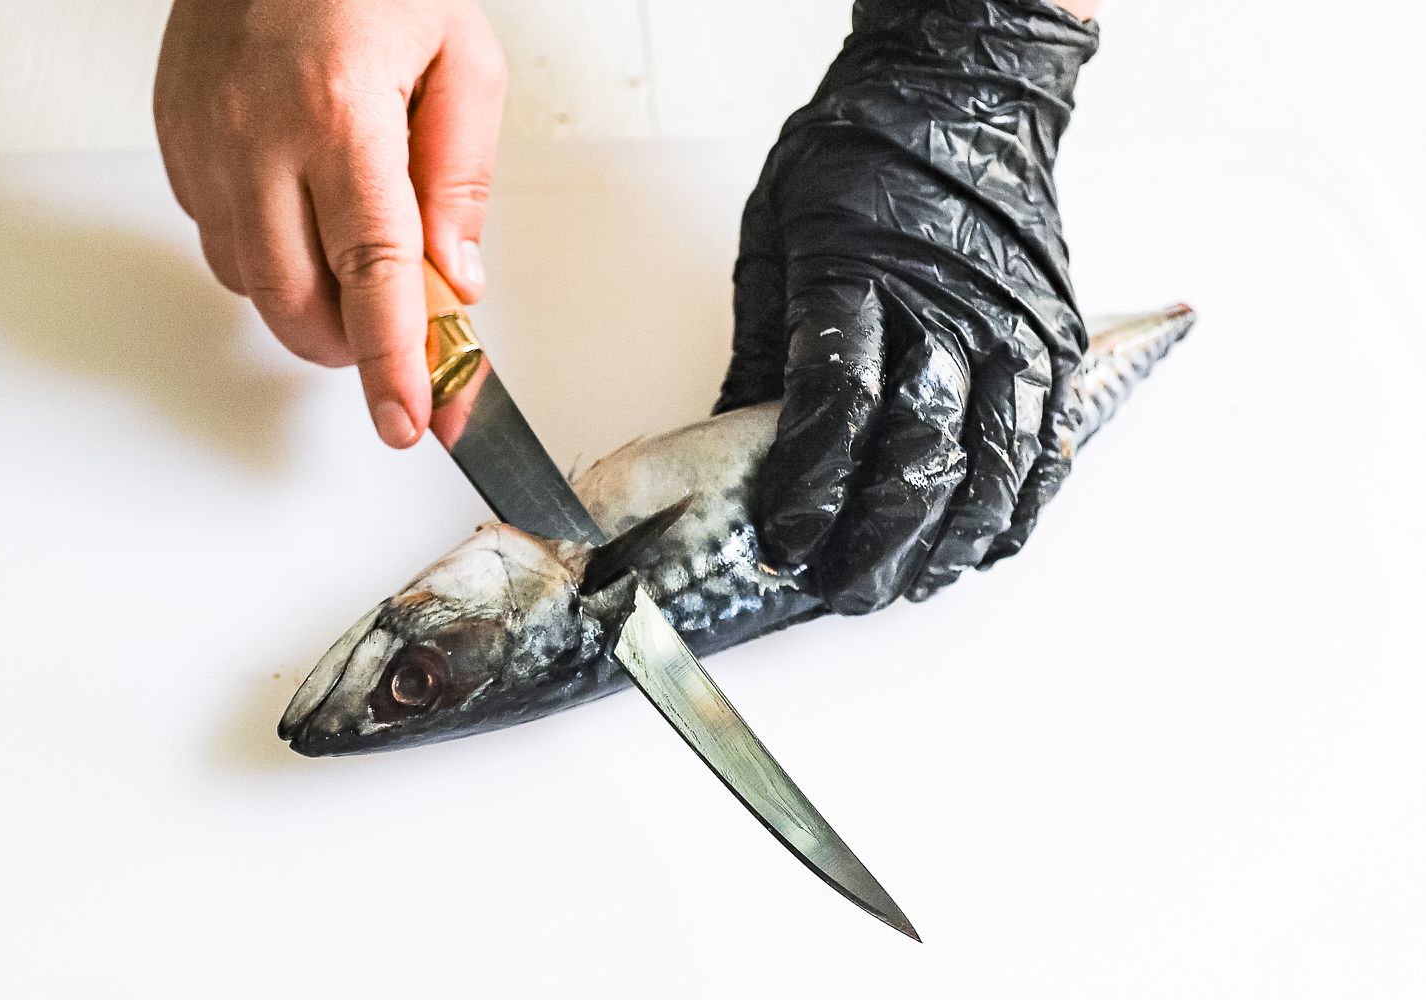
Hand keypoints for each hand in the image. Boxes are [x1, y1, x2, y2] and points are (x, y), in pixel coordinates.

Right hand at [154, 0, 505, 447]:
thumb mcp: (462, 60)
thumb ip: (463, 177)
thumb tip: (456, 278)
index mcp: (342, 115)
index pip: (374, 271)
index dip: (392, 360)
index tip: (406, 419)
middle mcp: (259, 134)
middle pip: (295, 298)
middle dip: (347, 350)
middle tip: (391, 356)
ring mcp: (205, 140)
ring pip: (247, 280)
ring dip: (306, 306)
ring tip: (353, 279)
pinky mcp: (176, 140)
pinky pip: (215, 238)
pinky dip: (264, 259)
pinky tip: (301, 227)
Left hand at [714, 0, 1099, 614]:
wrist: (963, 90)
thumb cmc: (858, 156)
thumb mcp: (775, 235)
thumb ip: (763, 346)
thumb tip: (734, 447)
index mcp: (860, 272)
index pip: (840, 403)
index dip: (813, 486)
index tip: (789, 539)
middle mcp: (947, 303)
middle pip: (920, 448)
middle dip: (881, 536)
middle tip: (847, 587)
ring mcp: (1013, 322)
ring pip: (993, 460)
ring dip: (952, 538)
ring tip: (916, 582)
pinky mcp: (1053, 335)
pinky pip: (1045, 439)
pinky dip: (1021, 501)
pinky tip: (987, 542)